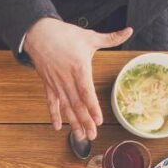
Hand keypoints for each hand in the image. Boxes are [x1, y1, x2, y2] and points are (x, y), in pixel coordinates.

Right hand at [23, 17, 133, 140]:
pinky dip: (54, 115)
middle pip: (77, 105)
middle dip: (85, 122)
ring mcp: (56, 84)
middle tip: (92, 135)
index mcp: (79, 68)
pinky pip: (51, 103)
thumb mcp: (89, 36)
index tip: (99, 120)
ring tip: (80, 137)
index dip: (93, 108)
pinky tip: (58, 127)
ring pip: (66, 107)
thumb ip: (110, 38)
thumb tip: (129, 30)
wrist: (38, 34)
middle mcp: (67, 80)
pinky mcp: (48, 85)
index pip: (87, 93)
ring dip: (73, 123)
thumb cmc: (65, 35)